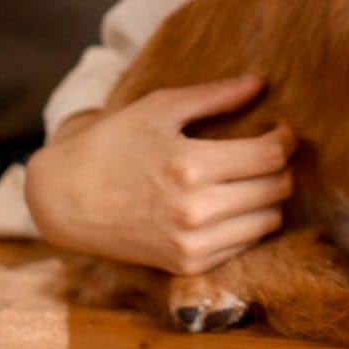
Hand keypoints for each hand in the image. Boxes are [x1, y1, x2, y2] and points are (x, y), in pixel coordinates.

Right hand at [24, 75, 294, 274]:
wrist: (63, 200)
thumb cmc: (111, 145)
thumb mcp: (158, 109)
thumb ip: (213, 96)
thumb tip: (259, 83)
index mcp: (191, 166)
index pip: (271, 157)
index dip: (285, 141)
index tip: (280, 131)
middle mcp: (196, 210)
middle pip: (277, 189)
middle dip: (281, 167)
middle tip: (266, 153)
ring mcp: (192, 243)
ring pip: (269, 220)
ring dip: (268, 197)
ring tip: (249, 179)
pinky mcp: (188, 265)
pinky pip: (245, 244)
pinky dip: (247, 223)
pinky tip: (229, 205)